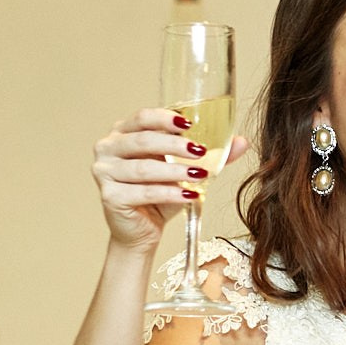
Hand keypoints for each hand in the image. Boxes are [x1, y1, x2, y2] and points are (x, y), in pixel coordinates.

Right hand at [91, 110, 249, 251]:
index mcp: (123, 132)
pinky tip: (190, 196)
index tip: (189, 124)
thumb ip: (213, 154)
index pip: (142, 117)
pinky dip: (169, 193)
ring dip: (175, 171)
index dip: (166, 118)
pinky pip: (143, 192)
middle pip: (142, 140)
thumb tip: (241, 141)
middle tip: (200, 151)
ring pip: (143, 168)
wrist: (142, 227)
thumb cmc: (161, 190)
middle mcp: (108, 148)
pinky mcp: (109, 196)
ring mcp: (104, 172)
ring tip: (200, 175)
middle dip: (174, 145)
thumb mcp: (187, 168)